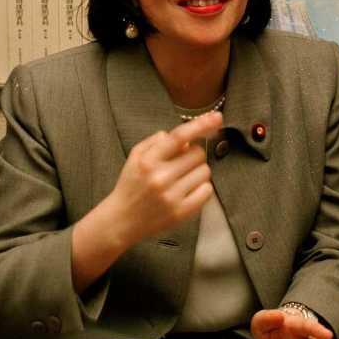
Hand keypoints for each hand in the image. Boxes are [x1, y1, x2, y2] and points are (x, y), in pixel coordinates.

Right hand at [108, 110, 222, 248]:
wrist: (121, 220)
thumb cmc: (131, 184)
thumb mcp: (136, 156)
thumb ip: (157, 141)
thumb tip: (185, 137)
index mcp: (148, 161)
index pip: (179, 137)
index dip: (201, 125)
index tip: (217, 117)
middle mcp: (160, 177)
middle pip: (198, 154)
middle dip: (194, 155)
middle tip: (182, 164)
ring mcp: (172, 196)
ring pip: (205, 172)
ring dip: (198, 172)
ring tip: (182, 179)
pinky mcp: (181, 212)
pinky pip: (207, 191)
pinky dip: (202, 188)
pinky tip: (188, 190)